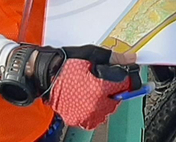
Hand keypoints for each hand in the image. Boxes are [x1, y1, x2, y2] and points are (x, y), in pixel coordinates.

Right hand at [0, 44, 137, 129]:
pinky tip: (84, 98)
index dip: (127, 78)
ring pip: (106, 110)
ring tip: (90, 89)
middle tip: (100, 80)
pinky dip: (92, 109)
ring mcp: (86, 115)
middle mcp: (95, 105)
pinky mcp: (77, 120)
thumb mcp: (93, 55)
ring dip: (103, 101)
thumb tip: (131, 59)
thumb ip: (115, 59)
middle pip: (117, 99)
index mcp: (100, 88)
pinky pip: (93, 117)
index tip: (124, 75)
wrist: (44, 74)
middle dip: (113, 90)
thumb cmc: (66, 63)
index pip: (127, 86)